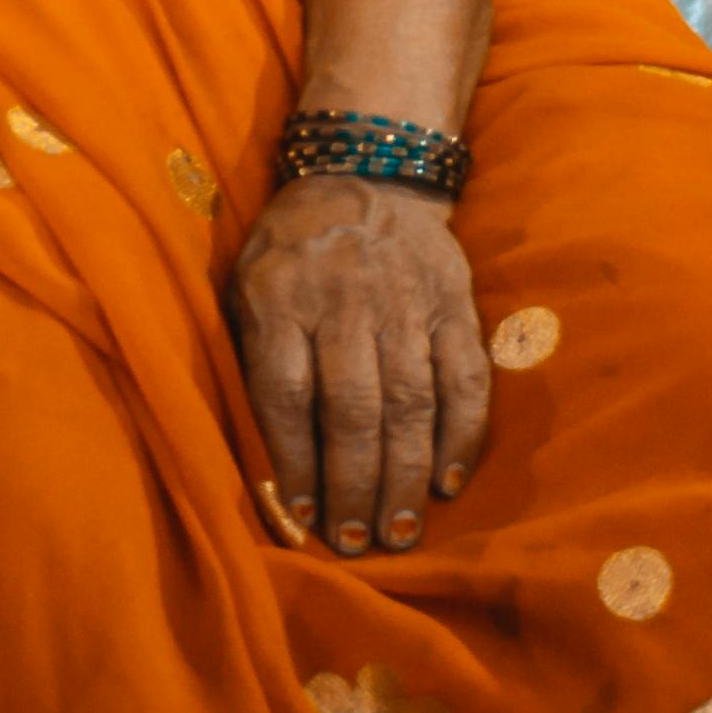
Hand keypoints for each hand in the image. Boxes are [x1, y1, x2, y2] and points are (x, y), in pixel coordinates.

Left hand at [230, 172, 492, 557]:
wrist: (369, 170)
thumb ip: (251, 352)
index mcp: (280, 294)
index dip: (292, 462)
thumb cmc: (293, 246)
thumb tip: (253, 454)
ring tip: (398, 532)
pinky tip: (448, 482)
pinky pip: (464, 378)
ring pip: (409, 402)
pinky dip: (461, 436)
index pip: (284, 391)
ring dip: (404, 476)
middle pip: (351, 407)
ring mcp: (405, 299)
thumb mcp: (247, 282)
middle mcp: (344, 298)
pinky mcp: (454, 301)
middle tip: (354, 542)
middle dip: (353, 485)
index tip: (297, 519)